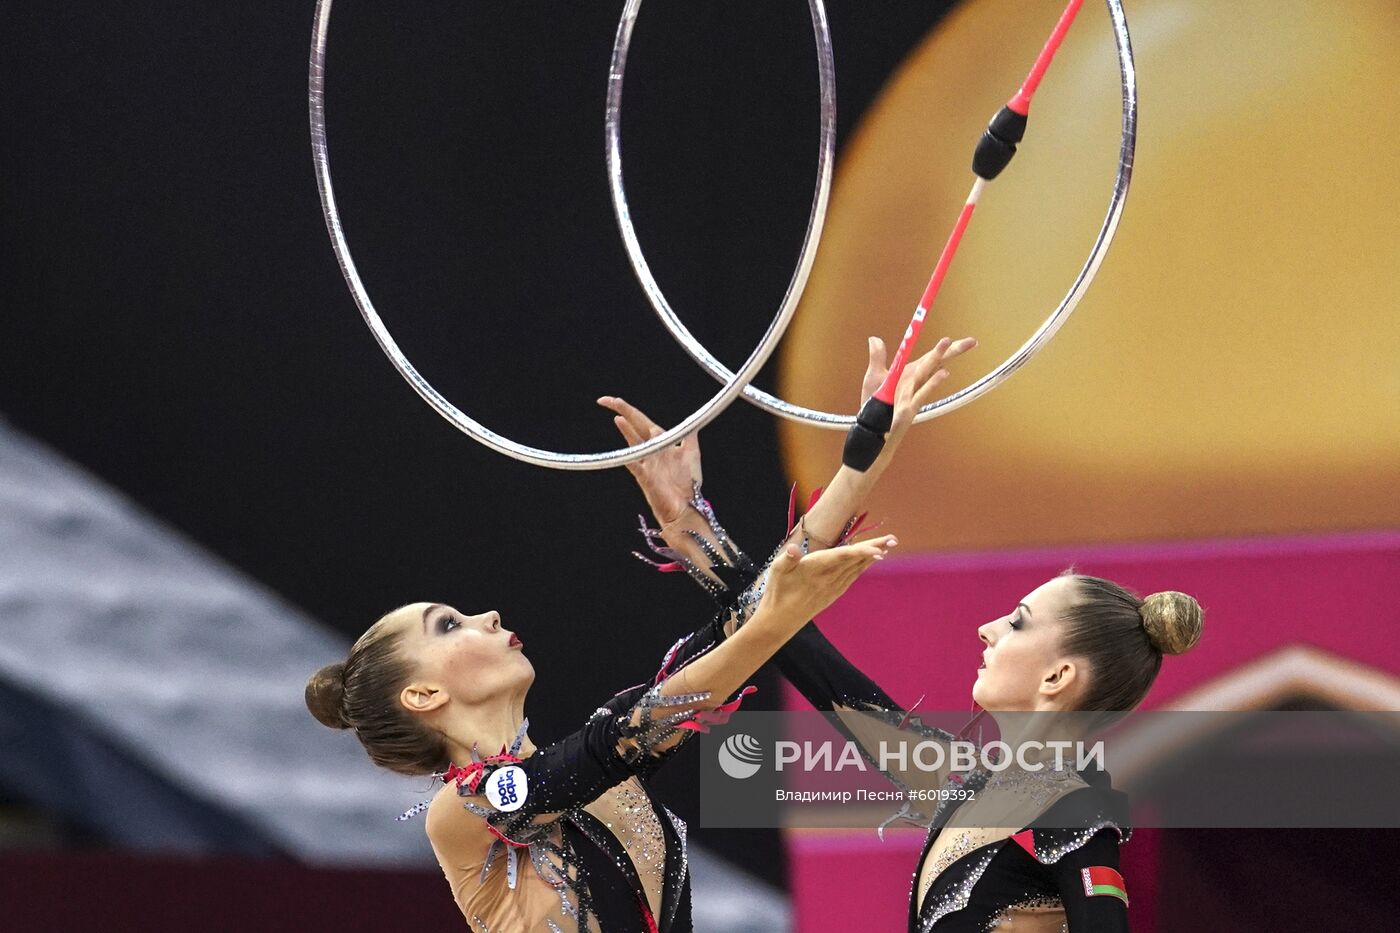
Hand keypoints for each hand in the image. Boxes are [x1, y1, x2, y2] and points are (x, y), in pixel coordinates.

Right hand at [598, 395, 701, 524]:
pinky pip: (636, 465)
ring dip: (627, 429)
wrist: (686, 508)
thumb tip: (692, 420)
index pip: (644, 422)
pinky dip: (631, 455)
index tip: (617, 401)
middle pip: (635, 427)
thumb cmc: (688, 484)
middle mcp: (651, 452)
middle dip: (623, 412)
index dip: (631, 411)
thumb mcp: (692, 453)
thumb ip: (689, 435)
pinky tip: (626, 449)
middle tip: (607, 400)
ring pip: (634, 443)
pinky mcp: (647, 478)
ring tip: (617, 416)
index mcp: (661, 444)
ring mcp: (647, 464)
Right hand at [756, 534, 897, 623]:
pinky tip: (870, 561)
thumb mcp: (776, 571)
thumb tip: (793, 549)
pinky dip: (863, 567)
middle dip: (875, 548)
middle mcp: (828, 579)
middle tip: (893, 538)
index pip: (842, 558)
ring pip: (856, 569)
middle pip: (855, 560)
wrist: (780, 620)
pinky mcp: (833, 594)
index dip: (861, 552)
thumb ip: (787, 558)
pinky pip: (852, 577)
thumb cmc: (776, 591)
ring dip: (872, 556)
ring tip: (887, 546)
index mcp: (815, 569)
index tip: (879, 550)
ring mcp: (832, 587)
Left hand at [859, 335, 977, 436]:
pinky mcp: (909, 407)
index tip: (955, 338)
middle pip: (936, 362)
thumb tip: (874, 338)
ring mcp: (913, 393)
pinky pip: (921, 393)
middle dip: (953, 351)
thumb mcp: (874, 377)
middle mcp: (915, 381)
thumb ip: (877, 357)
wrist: (872, 428)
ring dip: (938, 357)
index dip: (943, 347)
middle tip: (971, 341)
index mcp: (910, 373)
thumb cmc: (875, 405)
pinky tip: (944, 373)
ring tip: (948, 343)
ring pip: (928, 372)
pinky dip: (932, 383)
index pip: (930, 357)